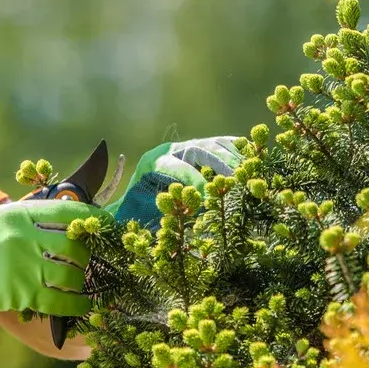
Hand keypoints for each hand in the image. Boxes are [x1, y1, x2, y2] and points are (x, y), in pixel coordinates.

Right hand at [0, 199, 100, 338]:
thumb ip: (28, 219)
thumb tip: (63, 220)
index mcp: (21, 214)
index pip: (68, 213)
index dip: (93, 220)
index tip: (106, 226)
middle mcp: (26, 237)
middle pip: (75, 248)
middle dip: (87, 258)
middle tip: (91, 264)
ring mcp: (24, 266)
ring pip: (72, 275)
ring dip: (83, 283)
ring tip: (86, 287)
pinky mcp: (20, 293)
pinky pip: (60, 300)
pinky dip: (75, 305)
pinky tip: (82, 307)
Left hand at [108, 137, 241, 227]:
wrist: (142, 190)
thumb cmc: (136, 206)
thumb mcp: (126, 211)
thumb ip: (122, 216)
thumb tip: (114, 223)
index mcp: (153, 162)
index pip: (175, 167)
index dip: (191, 180)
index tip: (206, 196)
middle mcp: (173, 149)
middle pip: (200, 150)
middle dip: (219, 165)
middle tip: (236, 179)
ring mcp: (191, 146)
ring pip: (215, 145)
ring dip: (233, 157)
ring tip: (249, 172)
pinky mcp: (206, 148)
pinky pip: (225, 144)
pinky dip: (239, 151)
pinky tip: (253, 160)